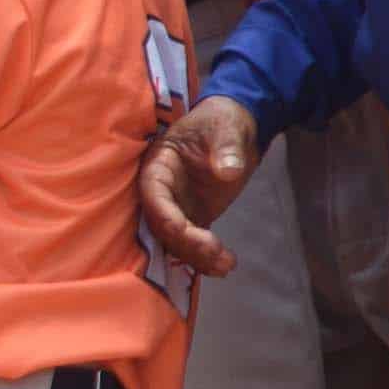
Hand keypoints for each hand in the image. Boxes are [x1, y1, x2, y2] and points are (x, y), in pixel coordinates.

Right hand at [139, 96, 260, 278]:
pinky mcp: (194, 217)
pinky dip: (205, 258)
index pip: (153, 197)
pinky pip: (192, 243)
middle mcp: (162, 191)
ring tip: (226, 266)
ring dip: (197, 258)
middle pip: (163, 225)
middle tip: (218, 256)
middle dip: (187, 244)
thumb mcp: (225, 127)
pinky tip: (225, 266)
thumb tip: (227, 172)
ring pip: (175, 241)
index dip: (167, 218)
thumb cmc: (222, 122)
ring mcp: (177, 206)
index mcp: (159, 166)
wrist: (235, 129)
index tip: (191, 232)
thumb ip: (226, 147)